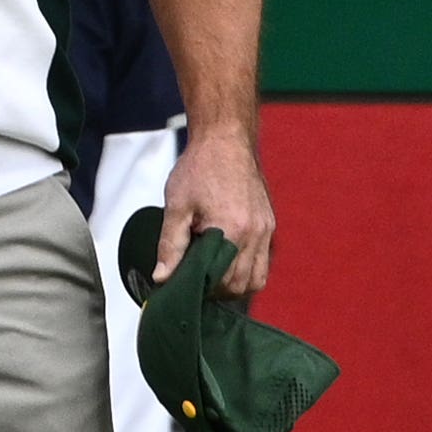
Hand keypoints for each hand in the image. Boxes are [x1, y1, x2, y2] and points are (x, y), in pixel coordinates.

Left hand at [156, 130, 274, 298]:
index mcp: (233, 231)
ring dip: (235, 284)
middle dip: (218, 290)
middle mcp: (256, 234)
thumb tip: (162, 278)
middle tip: (194, 281)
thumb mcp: (176, 206)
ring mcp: (267, 230)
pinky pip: (264, 260)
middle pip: (242, 285)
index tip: (182, 283)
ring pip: (258, 278)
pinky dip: (247, 269)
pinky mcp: (269, 225)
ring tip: (209, 273)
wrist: (225, 141)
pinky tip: (225, 260)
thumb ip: (170, 245)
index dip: (201, 288)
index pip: (222, 281)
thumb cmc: (198, 169)